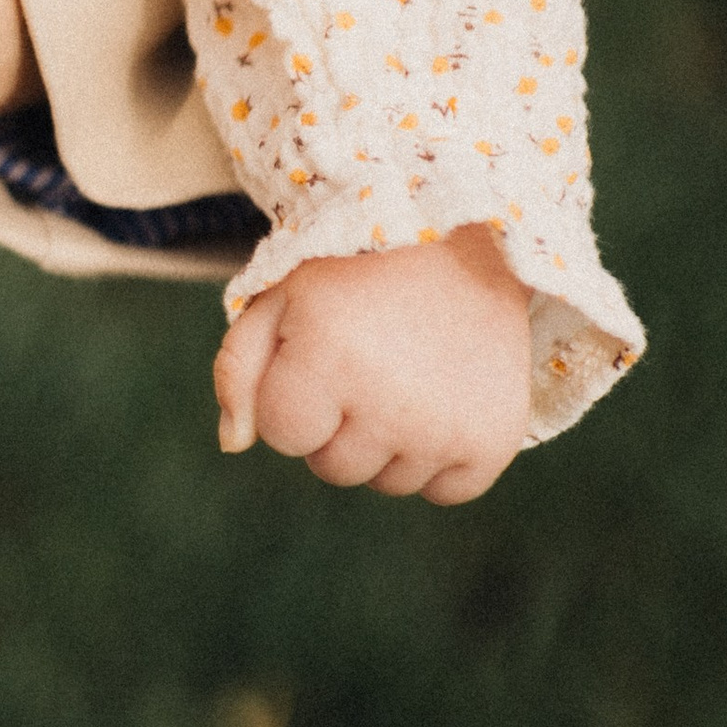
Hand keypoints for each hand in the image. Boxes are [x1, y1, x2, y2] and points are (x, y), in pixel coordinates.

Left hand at [213, 224, 530, 502]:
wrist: (464, 236)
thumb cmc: (356, 269)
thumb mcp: (282, 295)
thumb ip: (239, 368)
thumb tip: (232, 444)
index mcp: (328, 357)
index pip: (282, 434)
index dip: (292, 394)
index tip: (318, 351)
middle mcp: (389, 402)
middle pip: (334, 467)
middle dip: (336, 423)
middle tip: (366, 359)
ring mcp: (446, 428)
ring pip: (389, 482)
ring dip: (387, 441)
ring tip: (406, 371)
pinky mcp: (494, 441)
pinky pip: (447, 490)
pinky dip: (442, 458)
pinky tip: (443, 400)